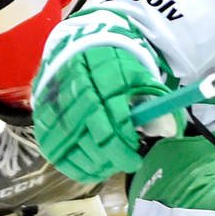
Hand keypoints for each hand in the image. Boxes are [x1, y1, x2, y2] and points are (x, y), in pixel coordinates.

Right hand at [32, 32, 181, 185]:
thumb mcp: (135, 73)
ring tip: (113, 161)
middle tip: (130, 161)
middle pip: (97, 139)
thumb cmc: (112, 65)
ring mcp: (57, 111)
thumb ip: (152, 100)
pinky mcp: (44, 125)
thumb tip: (169, 131)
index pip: (116, 120)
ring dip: (100, 164)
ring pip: (80, 152)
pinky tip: (94, 165)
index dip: (127, 142)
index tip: (138, 150)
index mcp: (103, 79)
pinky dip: (80, 167)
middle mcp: (76, 95)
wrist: (74, 47)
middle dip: (117, 156)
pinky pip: (62, 158)